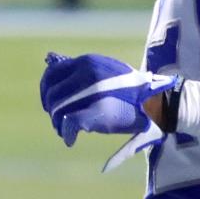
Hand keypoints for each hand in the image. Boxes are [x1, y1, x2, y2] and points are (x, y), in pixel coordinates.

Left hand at [40, 52, 176, 170]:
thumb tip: (49, 59)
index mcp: (86, 62)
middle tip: (56, 119)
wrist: (154, 102)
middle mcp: (85, 73)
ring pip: (58, 108)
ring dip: (57, 122)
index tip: (49, 100)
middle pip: (53, 92)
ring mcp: (90, 92)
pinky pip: (69, 122)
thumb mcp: (103, 68)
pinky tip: (70, 139)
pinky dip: (66, 133)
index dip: (46, 88)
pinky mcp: (95, 112)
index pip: (52, 73)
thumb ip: (79, 68)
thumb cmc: (128, 88)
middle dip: (50, 108)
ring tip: (63, 129)